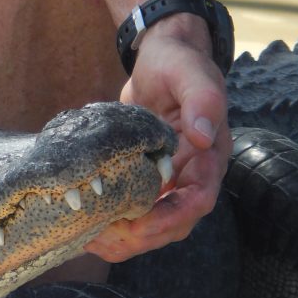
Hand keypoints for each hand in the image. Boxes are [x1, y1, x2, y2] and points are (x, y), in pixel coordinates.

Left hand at [85, 14, 230, 261]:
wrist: (160, 59)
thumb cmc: (177, 64)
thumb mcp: (190, 73)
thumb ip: (201, 101)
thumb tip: (201, 137)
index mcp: (209, 156)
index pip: (197, 200)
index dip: (169, 217)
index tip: (137, 226)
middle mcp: (192, 174)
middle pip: (174, 223)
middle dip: (140, 236)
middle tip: (101, 237)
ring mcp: (169, 180)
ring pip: (153, 225)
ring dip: (125, 238)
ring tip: (90, 237)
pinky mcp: (145, 178)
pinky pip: (135, 212)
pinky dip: (114, 225)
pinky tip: (87, 227)